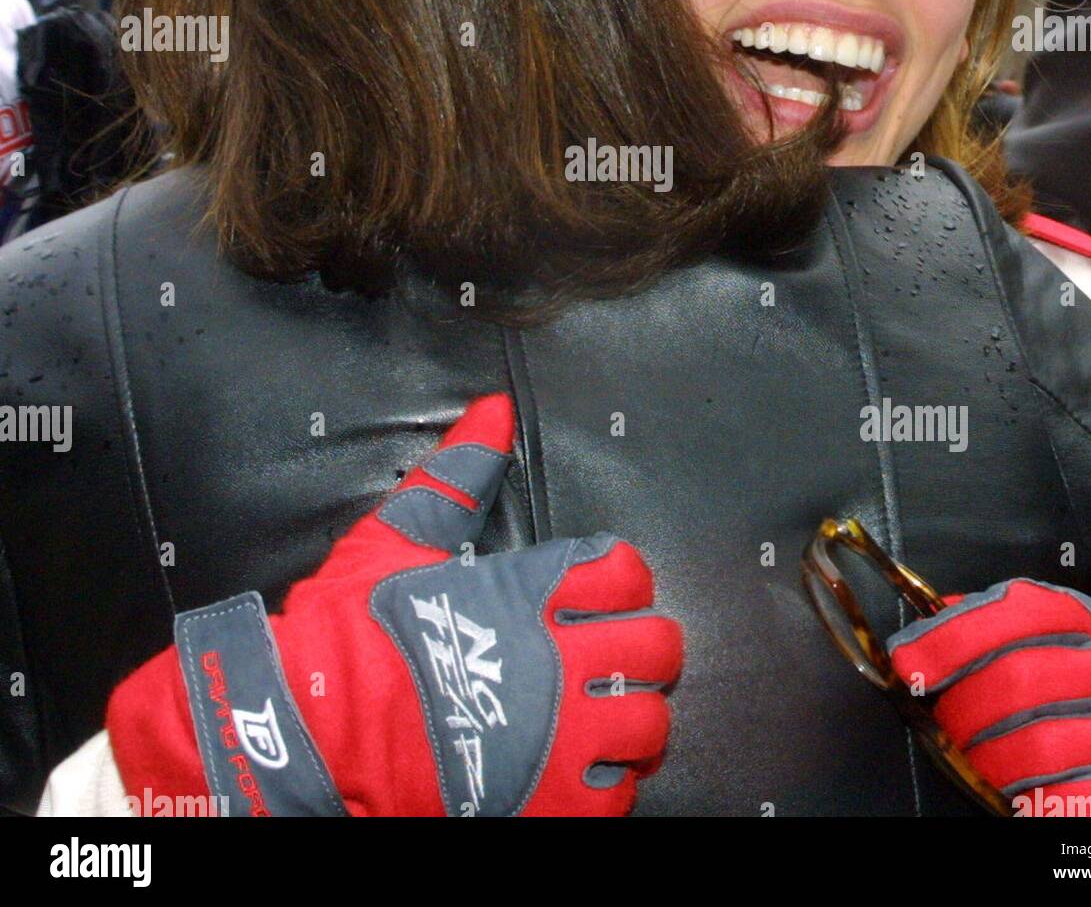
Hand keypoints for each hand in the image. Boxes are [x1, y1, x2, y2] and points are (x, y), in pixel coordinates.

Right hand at [107, 394, 681, 815]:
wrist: (309, 734)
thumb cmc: (348, 632)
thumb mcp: (398, 536)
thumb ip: (456, 473)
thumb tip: (493, 412)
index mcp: (528, 592)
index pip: (623, 571)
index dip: (622, 578)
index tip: (605, 589)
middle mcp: (555, 662)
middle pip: (656, 646)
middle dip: (645, 646)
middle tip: (617, 654)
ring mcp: (556, 738)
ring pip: (649, 724)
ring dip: (634, 715)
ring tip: (606, 715)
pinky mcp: (545, 803)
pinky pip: (617, 793)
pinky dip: (609, 781)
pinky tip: (582, 768)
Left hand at [888, 579, 1090, 816]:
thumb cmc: (1086, 685)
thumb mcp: (1049, 637)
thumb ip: (992, 626)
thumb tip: (924, 629)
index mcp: (1083, 619)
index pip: (1009, 614)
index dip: (949, 638)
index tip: (906, 663)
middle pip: (1012, 682)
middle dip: (962, 710)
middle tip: (947, 727)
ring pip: (1033, 746)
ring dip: (990, 761)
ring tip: (983, 763)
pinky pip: (1064, 795)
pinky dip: (1029, 799)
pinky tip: (1020, 794)